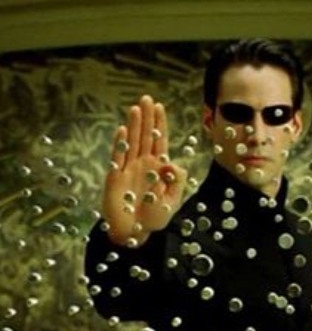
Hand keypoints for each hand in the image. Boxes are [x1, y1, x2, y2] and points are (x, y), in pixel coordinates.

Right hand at [102, 95, 186, 245]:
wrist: (134, 232)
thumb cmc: (153, 218)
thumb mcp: (173, 200)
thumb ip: (177, 180)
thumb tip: (173, 162)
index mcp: (157, 168)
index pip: (159, 141)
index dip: (160, 125)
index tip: (160, 107)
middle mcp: (143, 164)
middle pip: (145, 136)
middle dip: (147, 118)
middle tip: (147, 98)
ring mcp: (128, 169)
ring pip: (132, 142)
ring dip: (134, 125)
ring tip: (136, 108)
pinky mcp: (115, 177)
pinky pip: (118, 157)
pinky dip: (120, 144)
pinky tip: (123, 130)